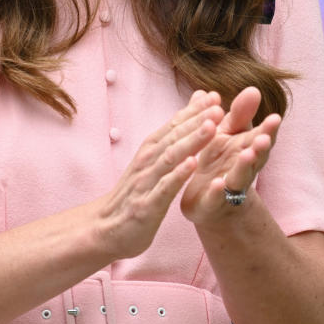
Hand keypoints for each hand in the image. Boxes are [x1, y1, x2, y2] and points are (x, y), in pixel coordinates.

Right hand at [94, 90, 221, 259]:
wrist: (105, 229)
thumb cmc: (133, 195)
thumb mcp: (150, 164)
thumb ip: (168, 141)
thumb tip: (187, 115)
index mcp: (150, 151)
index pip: (174, 126)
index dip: (194, 110)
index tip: (214, 95)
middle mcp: (147, 162)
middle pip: (174, 137)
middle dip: (197, 120)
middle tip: (218, 106)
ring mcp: (146, 183)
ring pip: (171, 157)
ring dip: (192, 141)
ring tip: (212, 127)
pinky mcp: (147, 205)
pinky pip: (165, 188)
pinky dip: (178, 175)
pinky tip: (193, 165)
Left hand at [179, 87, 281, 226]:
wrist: (208, 203)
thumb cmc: (220, 162)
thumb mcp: (228, 134)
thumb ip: (239, 115)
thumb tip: (253, 88)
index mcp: (246, 149)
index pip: (261, 138)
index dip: (268, 130)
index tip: (275, 117)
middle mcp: (243, 169)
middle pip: (256, 158)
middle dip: (260, 148)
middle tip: (264, 137)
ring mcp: (229, 188)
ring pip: (240, 178)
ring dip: (244, 167)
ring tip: (247, 155)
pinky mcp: (211, 204)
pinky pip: (216, 198)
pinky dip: (217, 192)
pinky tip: (217, 184)